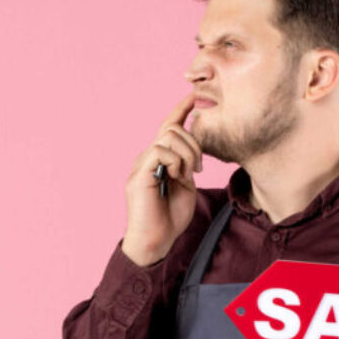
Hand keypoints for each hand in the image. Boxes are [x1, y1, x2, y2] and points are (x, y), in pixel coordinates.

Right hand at [121, 92, 202, 265]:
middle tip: (199, 168)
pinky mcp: (139, 174)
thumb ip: (186, 166)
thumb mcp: (186, 187)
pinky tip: (175, 177)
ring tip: (187, 175)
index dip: (181, 110)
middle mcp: (147, 158)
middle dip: (193, 143)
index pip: (168, 127)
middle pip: (172, 129)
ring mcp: (141, 165)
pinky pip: (160, 151)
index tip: (193, 96)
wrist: (156, 242)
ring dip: (187, 154)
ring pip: (168, 137)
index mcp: (158, 160)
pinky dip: (175, 161)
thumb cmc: (170, 219)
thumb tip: (191, 150)